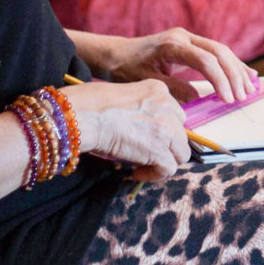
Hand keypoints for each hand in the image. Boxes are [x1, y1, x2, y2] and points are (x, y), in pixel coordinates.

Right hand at [59, 79, 189, 181]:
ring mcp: (166, 127)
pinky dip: (154, 175)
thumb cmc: (89, 105)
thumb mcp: (122, 97)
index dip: (163, 131)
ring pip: (180, 153)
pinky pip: (168, 169)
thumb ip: (138, 109)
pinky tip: (136, 173)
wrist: (82, 115)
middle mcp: (167, 105)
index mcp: (158, 89)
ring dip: (163, 162)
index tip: (146, 139)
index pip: (174, 114)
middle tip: (145, 155)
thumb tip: (139, 129)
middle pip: (181, 134)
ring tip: (141, 166)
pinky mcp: (159, 149)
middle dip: (166, 147)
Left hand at [84, 27, 258, 103]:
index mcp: (173, 45)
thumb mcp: (147, 81)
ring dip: (237, 70)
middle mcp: (184, 36)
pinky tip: (246, 74)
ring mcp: (189, 37)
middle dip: (234, 75)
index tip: (228, 99)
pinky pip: (217, 52)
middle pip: (219, 52)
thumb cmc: (127, 68)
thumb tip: (197, 98)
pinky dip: (232, 64)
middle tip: (243, 96)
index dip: (219, 80)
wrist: (116, 53)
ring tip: (249, 89)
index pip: (205, 61)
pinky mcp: (191, 43)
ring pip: (221, 51)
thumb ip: (173, 89)